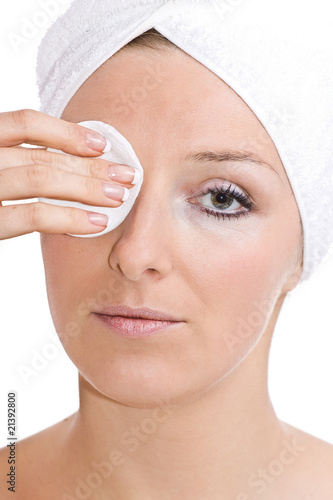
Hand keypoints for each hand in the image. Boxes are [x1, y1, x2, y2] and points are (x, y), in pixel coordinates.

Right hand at [0, 109, 136, 238]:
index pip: (23, 123)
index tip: (101, 144)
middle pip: (40, 154)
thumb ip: (16, 162)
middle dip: (90, 165)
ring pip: (39, 178)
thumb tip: (72, 164)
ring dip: (86, 187)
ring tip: (118, 197)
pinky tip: (95, 222)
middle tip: (127, 175)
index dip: (66, 131)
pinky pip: (30, 215)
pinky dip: (68, 217)